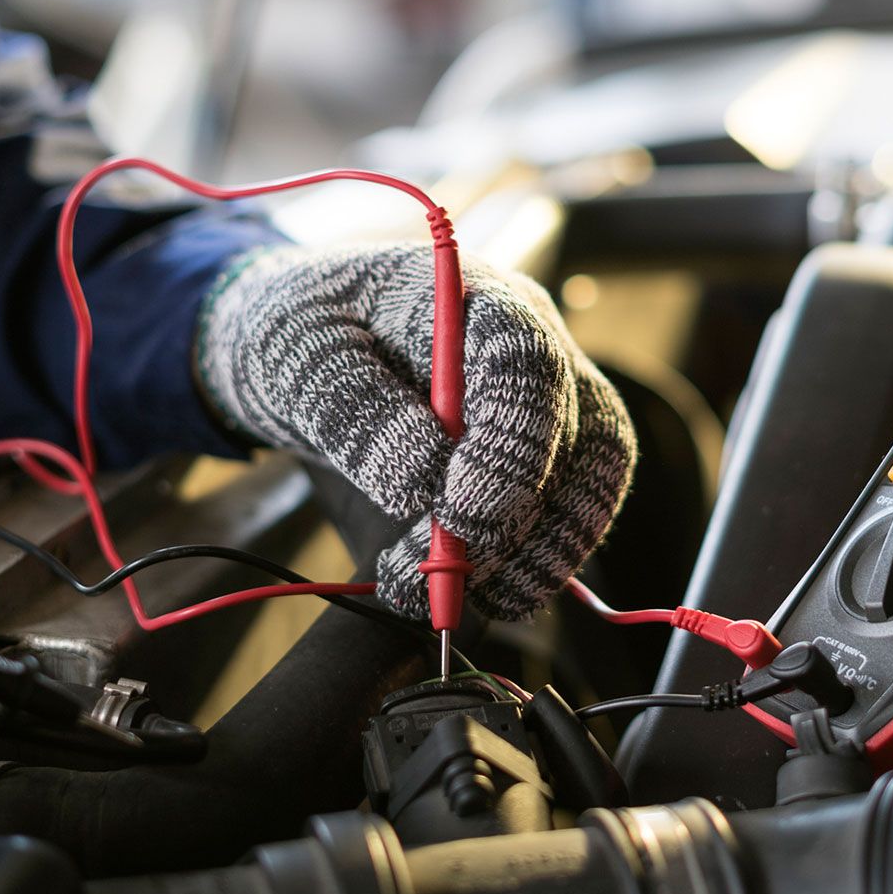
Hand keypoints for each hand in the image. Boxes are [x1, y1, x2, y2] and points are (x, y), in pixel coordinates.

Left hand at [197, 245, 636, 619]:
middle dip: (511, 520)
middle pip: (570, 431)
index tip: (457, 514)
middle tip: (440, 576)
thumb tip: (423, 484)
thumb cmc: (305, 329)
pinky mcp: (552, 445)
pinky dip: (538, 561)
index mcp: (473, 297)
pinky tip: (483, 592)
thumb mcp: (300, 355)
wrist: (314, 341)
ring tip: (448, 597)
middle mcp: (534, 340)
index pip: (525, 365)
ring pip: (592, 476)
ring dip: (535, 554)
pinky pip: (576, 506)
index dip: (507, 448)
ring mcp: (553, 392)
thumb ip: (356, 410)